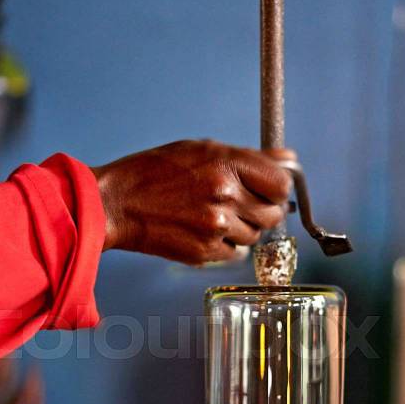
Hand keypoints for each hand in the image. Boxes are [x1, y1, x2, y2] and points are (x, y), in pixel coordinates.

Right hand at [92, 139, 294, 264]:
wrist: (115, 204)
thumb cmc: (153, 173)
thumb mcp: (202, 150)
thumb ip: (250, 157)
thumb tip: (288, 158)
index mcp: (227, 165)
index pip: (281, 184)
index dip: (278, 188)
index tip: (270, 190)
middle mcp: (225, 196)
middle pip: (273, 214)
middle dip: (263, 210)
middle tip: (243, 204)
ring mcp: (215, 227)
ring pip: (255, 236)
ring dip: (242, 229)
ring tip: (214, 215)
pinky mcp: (204, 252)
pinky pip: (235, 253)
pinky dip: (226, 246)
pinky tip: (203, 231)